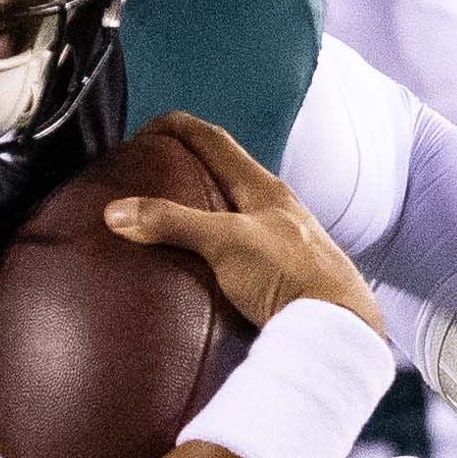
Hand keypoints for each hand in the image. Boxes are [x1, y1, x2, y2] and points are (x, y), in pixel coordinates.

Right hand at [102, 111, 382, 330]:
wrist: (338, 329)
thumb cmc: (293, 278)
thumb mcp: (226, 243)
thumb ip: (173, 223)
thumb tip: (118, 211)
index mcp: (263, 189)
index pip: (214, 140)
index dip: (176, 127)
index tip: (144, 132)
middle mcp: (273, 209)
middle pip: (223, 172)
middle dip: (185, 165)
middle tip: (149, 174)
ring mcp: (279, 242)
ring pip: (233, 210)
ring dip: (201, 207)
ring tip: (167, 221)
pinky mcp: (280, 274)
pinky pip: (238, 248)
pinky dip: (212, 246)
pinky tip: (200, 267)